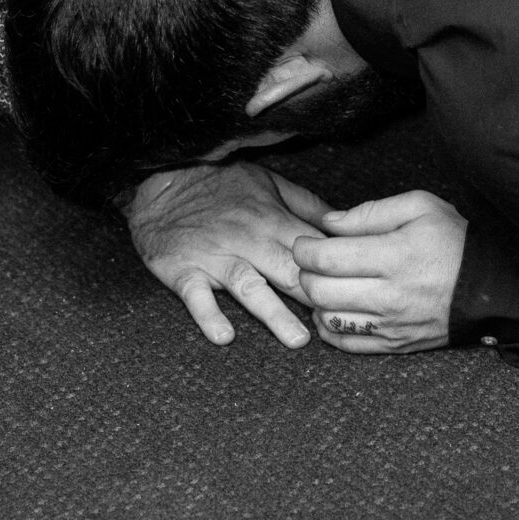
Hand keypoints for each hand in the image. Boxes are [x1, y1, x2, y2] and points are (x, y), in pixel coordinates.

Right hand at [124, 162, 332, 348]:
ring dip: (274, 314)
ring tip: (297, 339)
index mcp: (271, 219)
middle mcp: (247, 239)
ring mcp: (215, 257)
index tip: (355, 294)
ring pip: (249, 287)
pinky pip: (196, 296)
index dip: (333, 272)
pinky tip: (223, 336)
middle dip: (313, 297)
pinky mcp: (184, 270)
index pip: (310, 251)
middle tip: (337, 323)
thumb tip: (344, 223)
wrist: (163, 179)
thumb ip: (307, 205)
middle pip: (287, 271)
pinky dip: (209, 316)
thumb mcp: (269, 182)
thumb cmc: (221, 182)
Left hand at [292, 189, 467, 353]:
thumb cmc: (455, 242)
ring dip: (316, 301)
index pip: (327, 258)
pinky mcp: (395, 345)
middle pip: (321, 291)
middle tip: (311, 262)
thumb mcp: (420, 207)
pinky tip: (334, 310)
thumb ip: (370, 212)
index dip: (304, 249)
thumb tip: (328, 223)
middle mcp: (390, 295)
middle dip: (305, 274)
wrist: (491, 289)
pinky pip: (346, 344)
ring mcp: (392, 324)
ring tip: (325, 284)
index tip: (304, 242)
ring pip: (329, 319)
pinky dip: (329, 328)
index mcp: (395, 256)